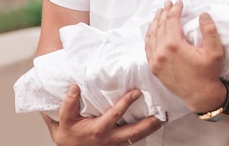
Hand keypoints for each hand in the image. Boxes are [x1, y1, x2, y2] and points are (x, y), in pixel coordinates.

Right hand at [43, 85, 163, 145]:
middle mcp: (109, 138)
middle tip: (162, 114)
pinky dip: (146, 131)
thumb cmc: (68, 135)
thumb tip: (74, 87)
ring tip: (164, 118)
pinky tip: (154, 124)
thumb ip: (69, 104)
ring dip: (152, 128)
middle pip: (134, 132)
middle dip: (149, 123)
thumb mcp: (64, 120)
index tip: (136, 92)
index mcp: (98, 130)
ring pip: (137, 136)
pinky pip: (135, 138)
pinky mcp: (118, 144)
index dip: (126, 103)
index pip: (115, 115)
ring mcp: (115, 143)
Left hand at [145, 0, 225, 112]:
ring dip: (155, 21)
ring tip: (160, 12)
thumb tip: (203, 14)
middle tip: (169, 3)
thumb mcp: (215, 51)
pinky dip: (149, 35)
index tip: (180, 3)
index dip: (175, 9)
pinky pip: (147, 47)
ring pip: (151, 35)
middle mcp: (161, 52)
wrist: (200, 95)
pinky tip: (152, 30)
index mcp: (175, 45)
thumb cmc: (208, 73)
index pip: (171, 20)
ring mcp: (155, 60)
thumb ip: (209, 30)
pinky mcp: (154, 67)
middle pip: (160, 25)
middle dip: (164, 12)